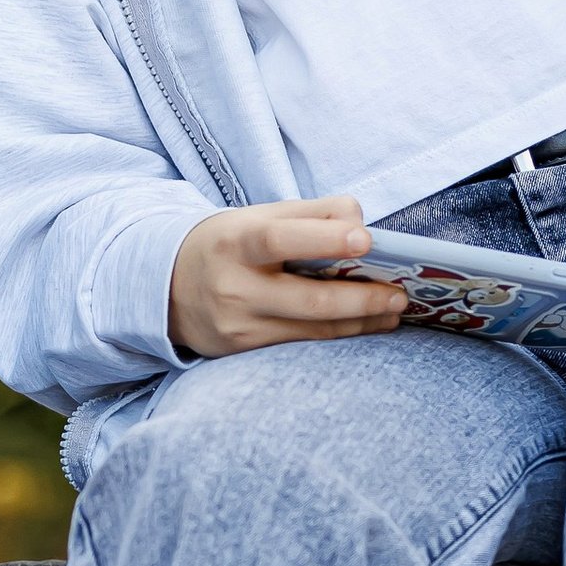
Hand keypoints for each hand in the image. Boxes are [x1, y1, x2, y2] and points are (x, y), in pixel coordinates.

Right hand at [168, 198, 409, 360]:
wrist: (166, 286)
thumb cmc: (227, 244)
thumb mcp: (257, 216)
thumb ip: (310, 214)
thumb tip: (360, 221)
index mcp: (236, 241)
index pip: (282, 239)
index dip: (326, 239)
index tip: (366, 241)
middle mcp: (233, 287)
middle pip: (309, 300)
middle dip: (362, 300)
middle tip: (400, 295)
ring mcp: (238, 326)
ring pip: (312, 330)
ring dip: (361, 322)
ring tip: (393, 311)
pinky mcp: (242, 351)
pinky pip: (301, 345)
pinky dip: (338, 335)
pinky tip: (365, 325)